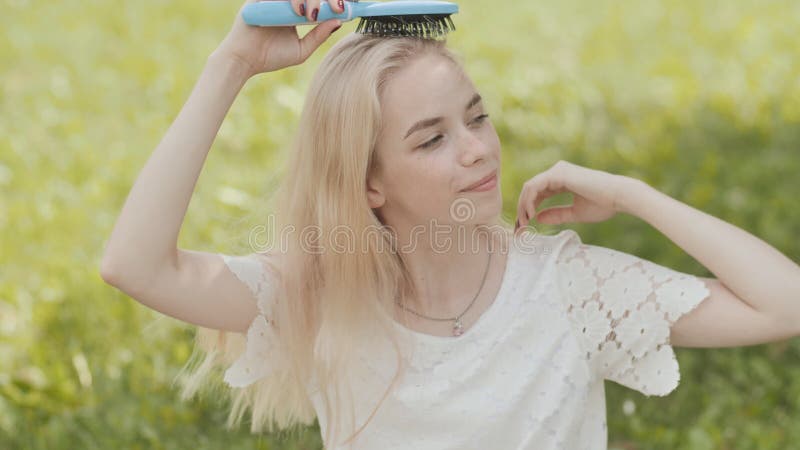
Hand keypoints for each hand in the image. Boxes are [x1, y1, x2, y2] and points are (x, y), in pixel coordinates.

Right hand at [212, 0, 344, 77]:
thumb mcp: (301, 50)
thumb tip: (339, 22)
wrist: (244, 60)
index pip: (318, 1)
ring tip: (311, 15)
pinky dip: (292, 0)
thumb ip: (319, 36)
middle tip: (337, 8)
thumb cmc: (270, 57)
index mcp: (297, 11)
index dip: (334, 1)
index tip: (349, 7)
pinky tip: (298, 10)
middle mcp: (287, 2)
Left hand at [515, 160, 640, 230]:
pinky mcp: (558, 173)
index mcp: (563, 181)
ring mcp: (558, 170)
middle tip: (520, 227)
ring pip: (530, 187)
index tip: (525, 226)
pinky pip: (534, 186)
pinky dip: (529, 200)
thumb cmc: (603, 205)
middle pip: (531, 190)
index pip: (539, 194)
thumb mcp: (575, 212)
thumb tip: (538, 218)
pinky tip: (530, 214)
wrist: (619, 197)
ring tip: (524, 223)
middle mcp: (558, 173)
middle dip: (522, 208)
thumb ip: (557, 214)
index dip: (529, 209)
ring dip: (523, 205)